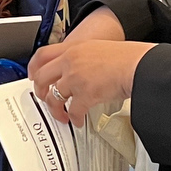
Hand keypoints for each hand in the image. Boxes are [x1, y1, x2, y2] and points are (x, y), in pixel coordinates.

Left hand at [27, 37, 154, 125]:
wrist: (138, 65)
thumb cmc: (125, 58)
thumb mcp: (97, 48)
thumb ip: (82, 57)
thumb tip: (75, 70)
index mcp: (73, 48)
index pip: (42, 55)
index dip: (34, 67)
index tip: (33, 75)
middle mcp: (70, 62)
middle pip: (41, 78)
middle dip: (40, 92)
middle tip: (44, 98)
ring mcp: (75, 78)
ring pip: (53, 97)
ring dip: (55, 110)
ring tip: (61, 116)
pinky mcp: (85, 94)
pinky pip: (72, 111)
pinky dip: (74, 119)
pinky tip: (78, 121)